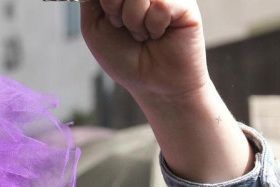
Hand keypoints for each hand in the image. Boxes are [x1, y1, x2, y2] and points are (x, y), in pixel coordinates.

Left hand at [81, 0, 252, 182]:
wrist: (152, 85)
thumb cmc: (124, 57)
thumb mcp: (94, 27)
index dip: (106, 3)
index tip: (111, 20)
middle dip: (115, 9)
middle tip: (124, 28)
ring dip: (133, 21)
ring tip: (143, 35)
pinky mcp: (185, 5)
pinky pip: (160, 5)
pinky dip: (153, 26)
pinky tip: (159, 35)